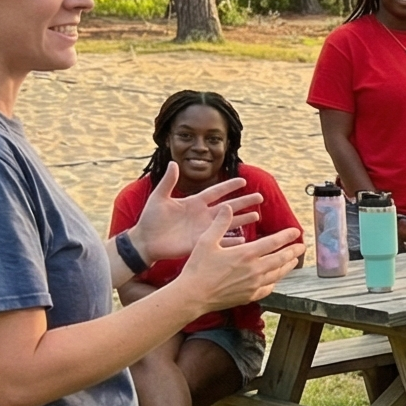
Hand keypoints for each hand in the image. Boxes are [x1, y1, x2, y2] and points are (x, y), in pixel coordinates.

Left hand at [130, 163, 255, 263]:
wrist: (145, 241)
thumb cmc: (150, 219)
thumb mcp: (159, 197)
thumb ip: (168, 181)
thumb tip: (173, 163)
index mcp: (193, 202)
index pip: (216, 192)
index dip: (229, 186)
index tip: (243, 180)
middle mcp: (202, 215)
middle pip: (228, 206)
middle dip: (243, 202)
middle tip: (260, 197)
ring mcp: (203, 229)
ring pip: (227, 222)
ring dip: (242, 219)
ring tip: (257, 215)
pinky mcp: (200, 243)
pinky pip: (219, 240)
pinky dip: (231, 241)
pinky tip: (245, 240)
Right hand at [172, 220, 303, 310]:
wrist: (193, 296)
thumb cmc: (198, 268)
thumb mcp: (207, 241)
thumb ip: (220, 224)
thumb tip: (227, 207)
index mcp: (246, 254)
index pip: (274, 242)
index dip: (287, 236)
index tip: (296, 232)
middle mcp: (255, 270)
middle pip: (281, 259)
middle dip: (293, 251)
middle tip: (302, 246)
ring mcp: (254, 285)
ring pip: (278, 274)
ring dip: (287, 266)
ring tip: (294, 261)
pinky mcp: (250, 296)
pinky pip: (268, 288)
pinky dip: (275, 281)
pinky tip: (275, 279)